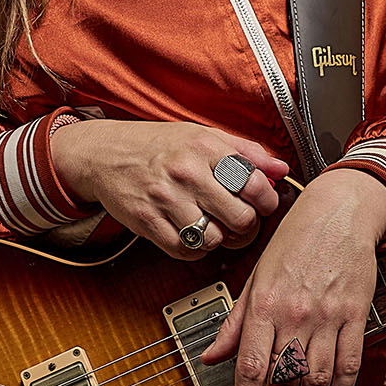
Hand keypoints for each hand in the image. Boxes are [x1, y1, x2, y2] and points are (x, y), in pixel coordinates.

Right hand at [48, 119, 288, 256]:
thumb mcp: (203, 135)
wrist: (105, 153)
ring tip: (215, 227)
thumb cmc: (157, 144)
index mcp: (205, 147)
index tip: (264, 205)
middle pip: (239, 217)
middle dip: (247, 226)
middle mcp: (186, 172)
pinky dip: (195, 249)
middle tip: (242, 222)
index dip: (267, 201)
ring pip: (213, 238)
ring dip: (219, 239)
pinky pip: (185, 250)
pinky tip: (193, 234)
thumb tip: (280, 168)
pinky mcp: (147, 221)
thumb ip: (246, 151)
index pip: (254, 183)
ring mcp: (165, 198)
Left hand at [200, 168, 385, 385]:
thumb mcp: (255, 276)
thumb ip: (234, 321)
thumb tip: (209, 356)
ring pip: (316, 379)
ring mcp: (327, 316)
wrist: (340, 209)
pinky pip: (349, 363)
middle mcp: (295, 313)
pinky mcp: (355, 315)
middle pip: (283, 381)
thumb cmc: (295, 239)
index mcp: (264, 304)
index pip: (250, 368)